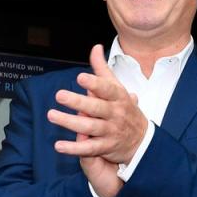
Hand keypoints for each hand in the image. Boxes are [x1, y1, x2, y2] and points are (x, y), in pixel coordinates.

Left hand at [48, 44, 147, 164]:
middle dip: (78, 102)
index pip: (107, 89)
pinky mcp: (106, 147)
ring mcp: (110, 131)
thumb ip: (103, 68)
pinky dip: (74, 148)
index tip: (81, 77)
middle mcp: (115, 113)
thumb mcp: (117, 87)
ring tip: (52, 115)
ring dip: (70, 122)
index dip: (95, 83)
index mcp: (118, 97)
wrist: (143, 140)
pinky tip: (59, 146)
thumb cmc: (125, 109)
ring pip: (89, 127)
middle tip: (60, 95)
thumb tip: (95, 48)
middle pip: (96, 107)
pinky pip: (89, 149)